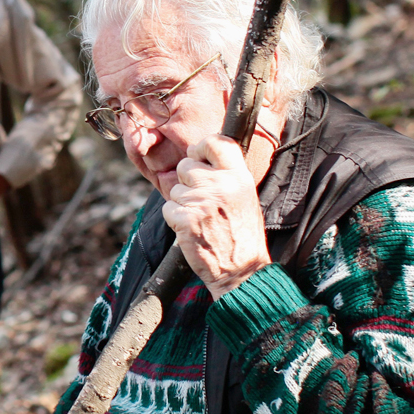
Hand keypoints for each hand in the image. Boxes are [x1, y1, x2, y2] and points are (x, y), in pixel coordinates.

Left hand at [160, 134, 269, 297]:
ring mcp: (201, 202)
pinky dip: (175, 220)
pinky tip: (192, 230)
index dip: (201, 147)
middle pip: (186, 166)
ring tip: (202, 220)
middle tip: (203, 202)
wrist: (241, 270)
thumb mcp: (245, 198)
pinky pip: (168, 209)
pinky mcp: (185, 220)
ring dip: (182, 204)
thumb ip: (226, 176)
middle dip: (188, 182)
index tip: (198, 156)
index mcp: (239, 177)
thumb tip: (202, 157)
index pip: (216, 142)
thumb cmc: (242, 235)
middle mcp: (220, 185)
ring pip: (175, 189)